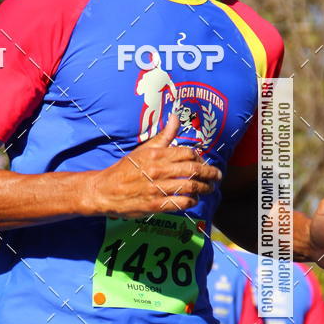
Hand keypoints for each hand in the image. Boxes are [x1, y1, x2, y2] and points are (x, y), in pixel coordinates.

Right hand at [89, 113, 221, 218]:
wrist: (105, 190)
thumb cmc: (125, 169)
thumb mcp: (143, 150)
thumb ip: (163, 136)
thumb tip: (175, 117)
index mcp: (156, 155)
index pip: (187, 153)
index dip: (200, 157)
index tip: (204, 162)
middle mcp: (158, 170)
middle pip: (193, 169)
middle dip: (210, 173)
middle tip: (218, 176)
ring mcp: (157, 188)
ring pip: (190, 186)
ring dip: (204, 188)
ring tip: (209, 189)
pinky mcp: (155, 205)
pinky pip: (180, 203)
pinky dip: (191, 201)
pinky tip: (193, 200)